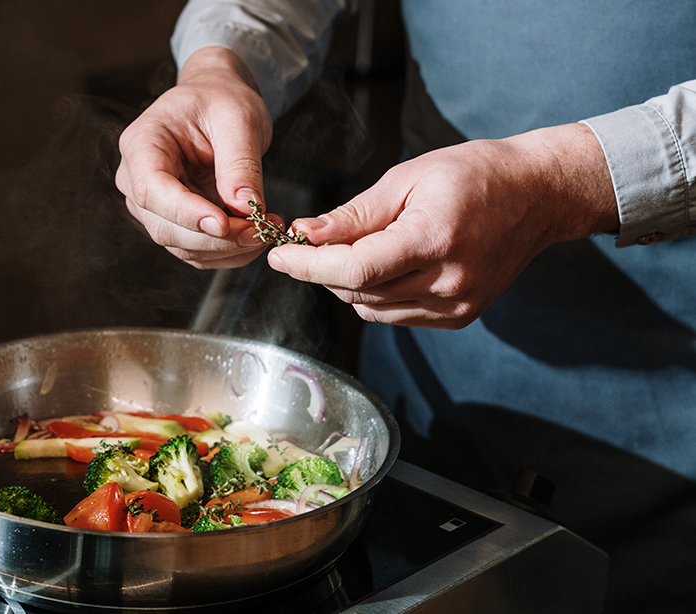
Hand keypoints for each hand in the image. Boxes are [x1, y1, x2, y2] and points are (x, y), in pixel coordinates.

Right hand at [115, 47, 277, 268]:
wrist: (217, 103)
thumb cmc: (220, 100)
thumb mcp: (238, 119)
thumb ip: (240, 163)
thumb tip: (244, 207)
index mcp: (142, 144)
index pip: (152, 190)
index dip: (186, 213)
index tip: (225, 224)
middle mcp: (137, 180)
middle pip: (166, 228)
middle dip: (218, 238)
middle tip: (262, 230)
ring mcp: (154, 206)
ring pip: (183, 246)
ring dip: (228, 249)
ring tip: (266, 230)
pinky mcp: (175, 223)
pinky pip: (198, 251)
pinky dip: (229, 252)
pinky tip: (256, 236)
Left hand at [267, 123, 619, 327]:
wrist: (538, 196)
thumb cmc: (475, 174)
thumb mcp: (409, 178)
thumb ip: (355, 214)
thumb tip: (307, 234)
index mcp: (434, 239)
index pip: (354, 268)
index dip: (308, 266)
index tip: (279, 256)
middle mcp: (447, 282)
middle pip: (358, 292)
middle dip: (322, 269)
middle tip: (308, 243)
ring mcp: (456, 305)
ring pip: (372, 309)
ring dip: (347, 283)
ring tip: (351, 248)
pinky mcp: (459, 316)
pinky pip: (395, 315)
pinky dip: (374, 294)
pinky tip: (381, 266)